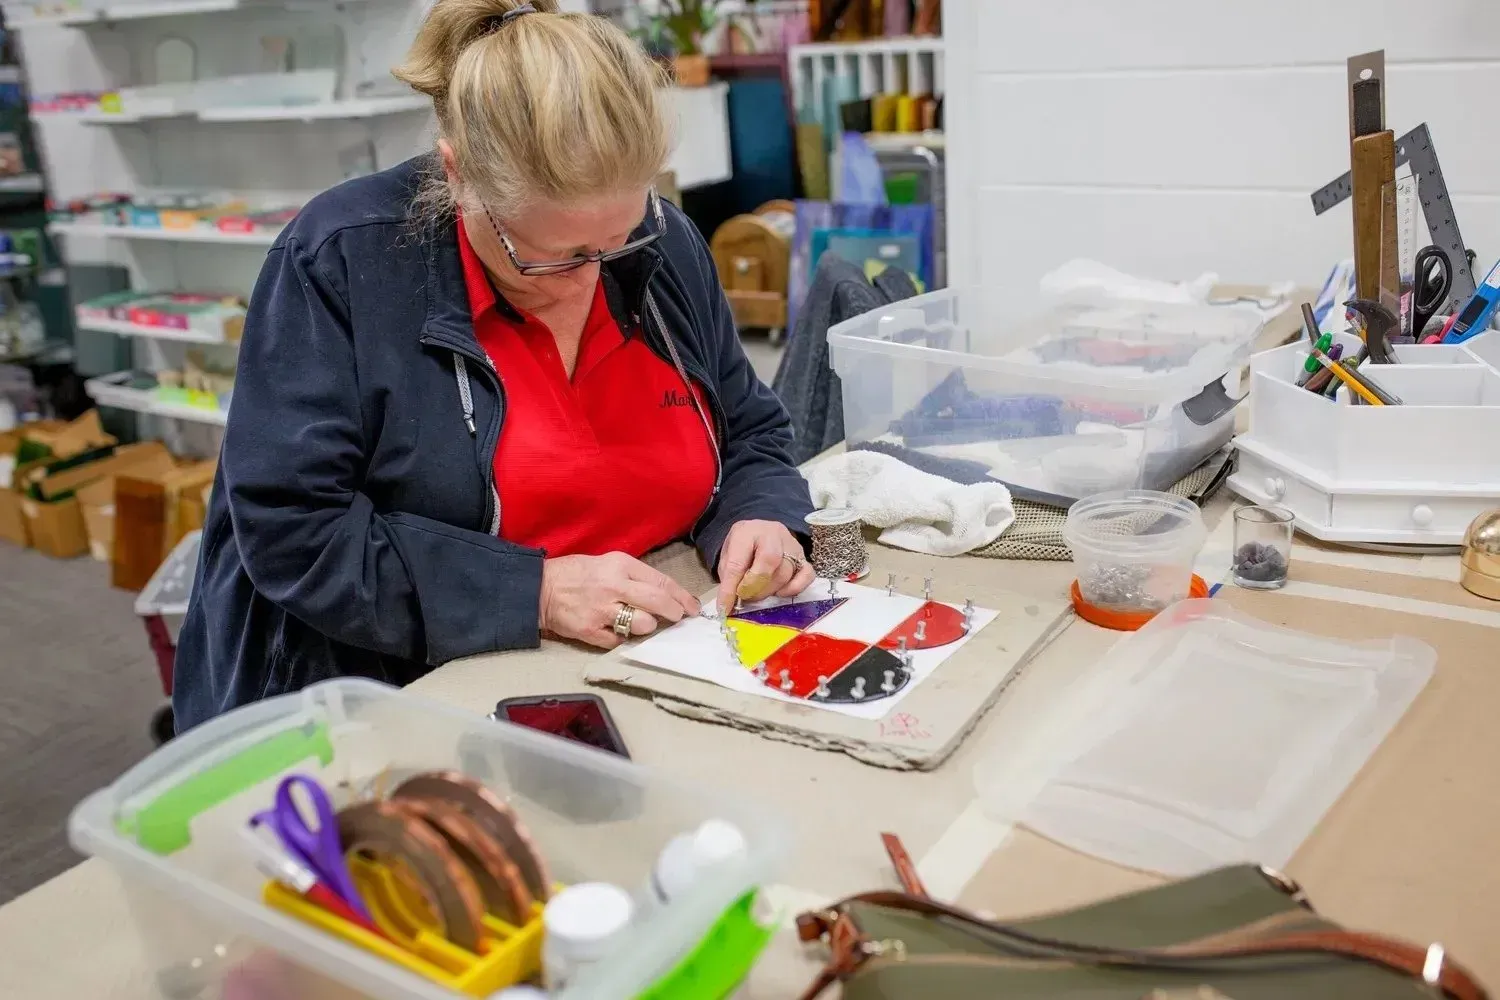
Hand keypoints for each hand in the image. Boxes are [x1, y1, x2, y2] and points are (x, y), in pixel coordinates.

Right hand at [540, 552, 699, 648]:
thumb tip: (663, 595)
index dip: (681, 596)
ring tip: (643, 623)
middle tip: (678, 618)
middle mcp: (613, 586)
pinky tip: (620, 632)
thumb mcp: (608, 563)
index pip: (661, 582)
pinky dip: (624, 638)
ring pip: (642, 624)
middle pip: (658, 602)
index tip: (692, 607)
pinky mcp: (589, 630)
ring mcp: (601, 610)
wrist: (539, 588)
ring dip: (648, 626)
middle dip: (674, 612)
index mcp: (620, 565)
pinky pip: (619, 640)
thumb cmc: (576, 573)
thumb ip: (634, 577)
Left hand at [716, 519, 815, 611]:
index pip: (737, 562)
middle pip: (769, 560)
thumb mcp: (728, 557)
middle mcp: (771, 534)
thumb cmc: (743, 547)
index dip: (730, 589)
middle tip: (746, 597)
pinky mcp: (803, 556)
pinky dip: (795, 588)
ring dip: (770, 590)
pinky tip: (781, 593)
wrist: (759, 532)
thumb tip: (728, 605)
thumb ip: (729, 579)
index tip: (725, 607)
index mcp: (745, 532)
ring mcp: (791, 544)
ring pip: (786, 571)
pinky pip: (807, 574)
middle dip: (755, 586)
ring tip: (758, 594)